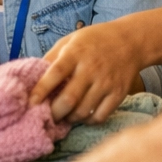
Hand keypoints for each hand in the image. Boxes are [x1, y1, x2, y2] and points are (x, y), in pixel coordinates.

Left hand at [31, 20, 145, 123]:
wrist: (131, 41)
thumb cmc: (94, 41)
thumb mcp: (70, 40)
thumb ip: (52, 57)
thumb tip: (33, 77)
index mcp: (76, 53)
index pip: (55, 73)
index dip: (41, 90)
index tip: (30, 103)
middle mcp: (91, 69)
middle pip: (69, 99)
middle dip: (54, 112)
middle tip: (46, 116)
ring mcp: (106, 83)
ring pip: (83, 111)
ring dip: (69, 118)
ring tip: (64, 116)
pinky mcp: (118, 94)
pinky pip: (100, 116)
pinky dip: (88, 121)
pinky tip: (82, 116)